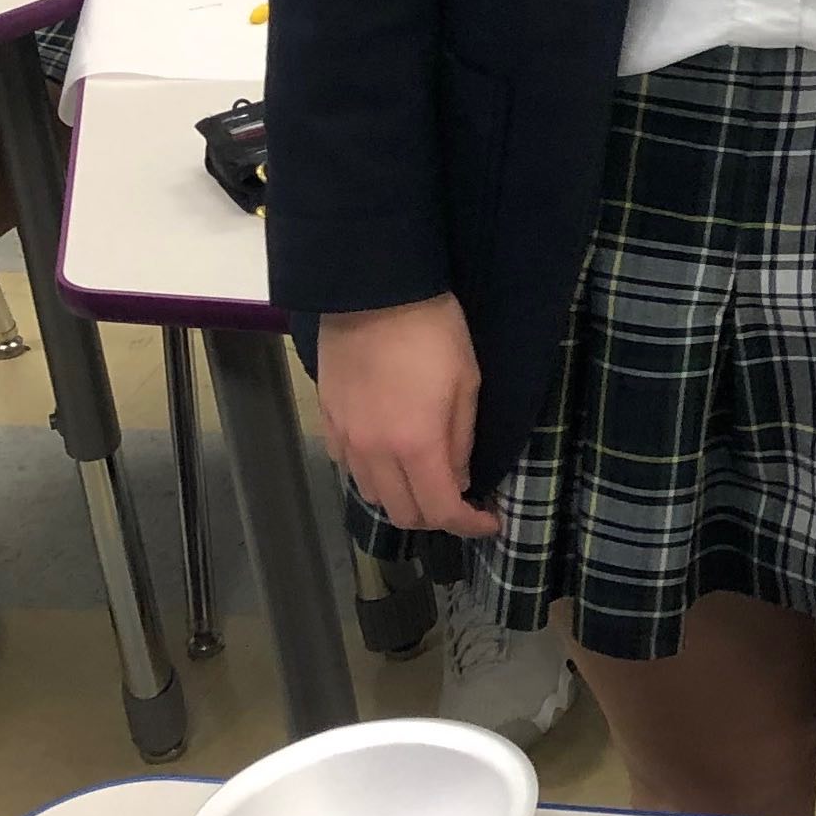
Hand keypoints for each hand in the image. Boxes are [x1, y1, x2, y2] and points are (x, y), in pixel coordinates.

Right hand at [318, 293, 493, 537]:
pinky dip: (372, 473)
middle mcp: (374, 452)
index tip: (489, 521)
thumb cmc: (434, 332)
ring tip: (424, 477)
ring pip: (371, 494)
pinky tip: (389, 454)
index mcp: (415, 445)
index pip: (440, 510)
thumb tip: (459, 479)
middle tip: (459, 499)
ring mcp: (345, 437)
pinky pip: (348, 465)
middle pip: (401, 513)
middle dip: (435, 516)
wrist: (374, 290)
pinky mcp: (327, 419)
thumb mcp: (467, 384)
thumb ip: (461, 440)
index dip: (468, 524)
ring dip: (401, 496)